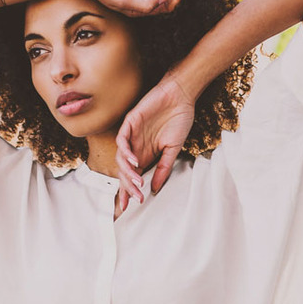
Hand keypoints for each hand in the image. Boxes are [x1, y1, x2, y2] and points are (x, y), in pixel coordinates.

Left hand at [115, 76, 195, 210]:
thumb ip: (163, 168)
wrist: (181, 96)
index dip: (128, 191)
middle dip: (128, 186)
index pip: (131, 176)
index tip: (128, 207)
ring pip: (121, 158)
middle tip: (135, 198)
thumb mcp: (173, 149)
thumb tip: (154, 189)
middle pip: (124, 171)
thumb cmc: (178, 120)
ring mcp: (131, 134)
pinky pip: (122, 140)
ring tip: (137, 182)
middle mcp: (135, 146)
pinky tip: (135, 161)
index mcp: (144, 154)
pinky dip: (127, 152)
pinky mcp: (130, 122)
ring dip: (128, 172)